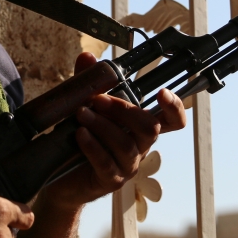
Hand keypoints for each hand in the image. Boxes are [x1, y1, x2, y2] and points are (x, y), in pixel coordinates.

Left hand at [39, 53, 186, 208]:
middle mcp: (139, 147)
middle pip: (149, 127)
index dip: (175, 107)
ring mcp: (127, 165)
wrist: (63, 179)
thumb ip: (89, 83)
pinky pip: (107, 163)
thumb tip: (87, 57)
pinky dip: (93, 146)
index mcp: (138, 128)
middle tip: (97, 99)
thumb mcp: (84, 107)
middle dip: (123, 109)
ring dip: (102, 125)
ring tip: (81, 114)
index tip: (163, 92)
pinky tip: (80, 135)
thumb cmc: (80, 140)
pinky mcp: (111, 180)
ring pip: (126, 144)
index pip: (170, 120)